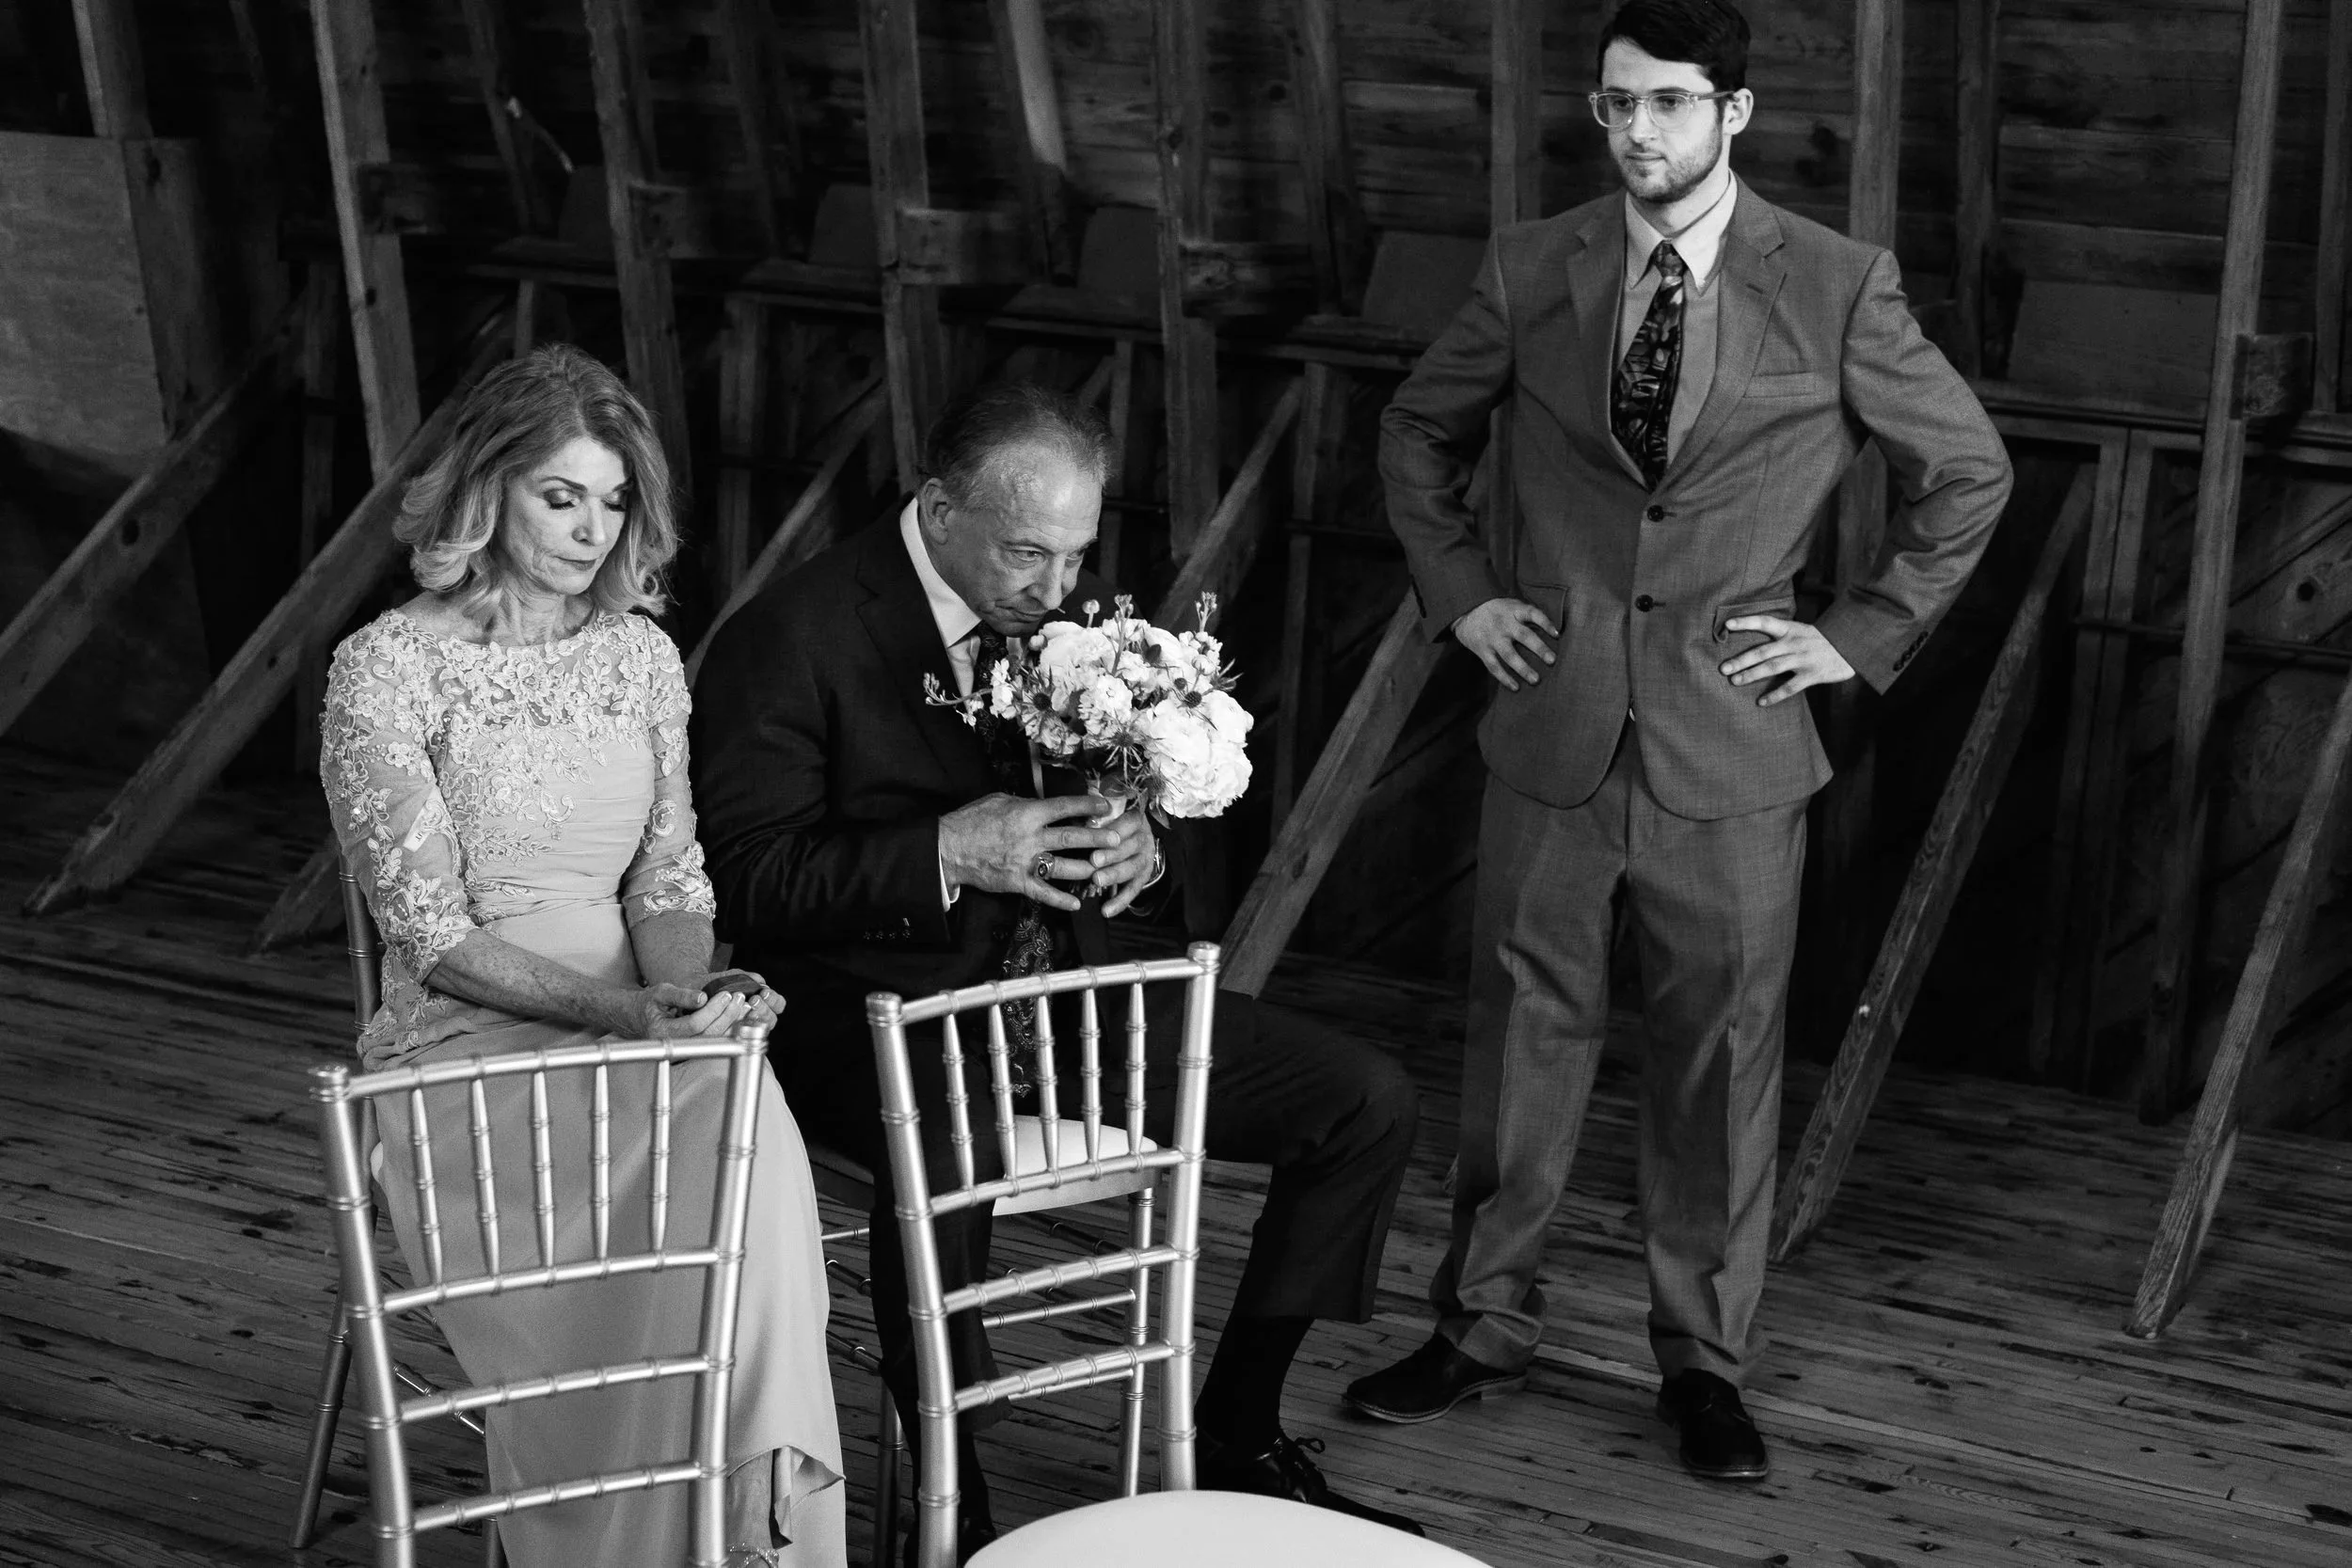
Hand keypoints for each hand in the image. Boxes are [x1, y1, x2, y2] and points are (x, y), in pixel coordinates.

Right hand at [610, 982, 750, 1039]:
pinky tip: (736, 1016)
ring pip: (712, 1040)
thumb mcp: (661, 992)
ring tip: (743, 1006)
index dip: (713, 1009)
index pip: (694, 1024)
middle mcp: (672, 1045)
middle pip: (707, 1034)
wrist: (638, 1018)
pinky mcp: (690, 1050)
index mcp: (661, 1031)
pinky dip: (727, 1029)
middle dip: (727, 1015)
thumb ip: (680, 995)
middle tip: (739, 998)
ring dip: (731, 1023)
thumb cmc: (649, 1003)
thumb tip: (703, 998)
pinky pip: (712, 1041)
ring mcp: (682, 1051)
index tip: (726, 994)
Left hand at [691, 968, 784, 1029]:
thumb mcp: (730, 978)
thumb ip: (746, 978)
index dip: (774, 1000)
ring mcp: (745, 1026)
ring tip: (746, 1006)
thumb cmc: (712, 984)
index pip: (778, 1005)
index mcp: (761, 1002)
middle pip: (772, 1018)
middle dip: (765, 1009)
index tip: (763, 993)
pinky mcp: (731, 1034)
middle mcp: (756, 1015)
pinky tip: (736, 1020)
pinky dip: (741, 1027)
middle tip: (754, 1000)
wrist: (692, 989)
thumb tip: (760, 981)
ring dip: (755, 1017)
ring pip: (759, 1028)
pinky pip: (742, 1035)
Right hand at [938, 792, 1124, 912]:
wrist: (949, 849)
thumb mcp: (998, 800)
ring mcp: (1024, 863)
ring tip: (1104, 869)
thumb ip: (1025, 803)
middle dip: (1097, 839)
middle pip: (1070, 838)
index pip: (1064, 808)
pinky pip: (1043, 893)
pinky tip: (1077, 903)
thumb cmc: (972, 820)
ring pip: (1063, 867)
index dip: (1087, 806)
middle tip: (1118, 839)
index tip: (1105, 806)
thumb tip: (1045, 803)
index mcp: (1026, 814)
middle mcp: (1029, 838)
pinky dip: (1061, 900)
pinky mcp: (1017, 882)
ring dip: (1086, 869)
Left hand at [1083, 799, 1158, 918]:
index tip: (1102, 830)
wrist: (1135, 834)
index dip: (1114, 831)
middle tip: (1094, 861)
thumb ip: (1094, 818)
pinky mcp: (1143, 876)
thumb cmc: (1111, 822)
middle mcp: (1144, 839)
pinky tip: (1106, 911)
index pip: (1128, 823)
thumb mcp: (1106, 815)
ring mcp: (1146, 859)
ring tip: (1096, 881)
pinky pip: (1133, 890)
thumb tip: (1078, 823)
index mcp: (1136, 819)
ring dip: (1114, 875)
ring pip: (1132, 868)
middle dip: (1111, 855)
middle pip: (1130, 847)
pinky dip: (1120, 902)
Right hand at [1453, 597, 1557, 691]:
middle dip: (1539, 648)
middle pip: (1524, 636)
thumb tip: (1554, 632)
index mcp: (1514, 610)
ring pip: (1509, 655)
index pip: (1533, 614)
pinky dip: (1504, 678)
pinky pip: (1494, 666)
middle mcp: (1504, 624)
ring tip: (1536, 680)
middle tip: (1552, 660)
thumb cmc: (1498, 610)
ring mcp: (1492, 638)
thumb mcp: (1512, 605)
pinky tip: (1516, 687)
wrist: (1467, 610)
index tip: (1557, 634)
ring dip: (1523, 668)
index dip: (1546, 623)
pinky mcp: (1482, 650)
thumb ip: (1528, 615)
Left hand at [1718, 616, 1855, 705]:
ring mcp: (1803, 659)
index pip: (1765, 621)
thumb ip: (1784, 635)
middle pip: (1763, 651)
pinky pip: (1790, 687)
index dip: (1746, 622)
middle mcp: (1794, 643)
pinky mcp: (1812, 674)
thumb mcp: (1804, 631)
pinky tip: (1761, 702)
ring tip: (1735, 681)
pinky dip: (1775, 695)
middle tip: (1723, 668)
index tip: (1727, 624)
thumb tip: (1758, 644)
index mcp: (1792, 629)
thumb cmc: (1824, 640)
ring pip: (1773, 667)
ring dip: (1752, 675)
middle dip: (1741, 660)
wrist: (1854, 646)